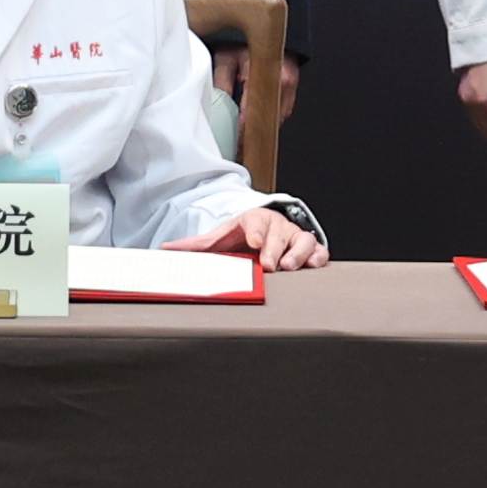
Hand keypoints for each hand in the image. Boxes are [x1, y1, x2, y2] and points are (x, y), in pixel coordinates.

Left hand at [204, 205, 328, 271]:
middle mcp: (277, 226)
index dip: (256, 231)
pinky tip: (311, 266)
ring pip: (303, 240)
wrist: (261, 233)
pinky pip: (319, 251)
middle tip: (269, 263)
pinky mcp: (309, 249)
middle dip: (274, 248)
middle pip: (279, 233)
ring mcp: (295, 237)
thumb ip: (195, 245)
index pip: (256, 221)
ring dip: (298, 253)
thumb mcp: (219, 238)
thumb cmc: (241, 237)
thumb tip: (167, 249)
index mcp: (255, 220)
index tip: (253, 241)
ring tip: (289, 267)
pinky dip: (317, 257)